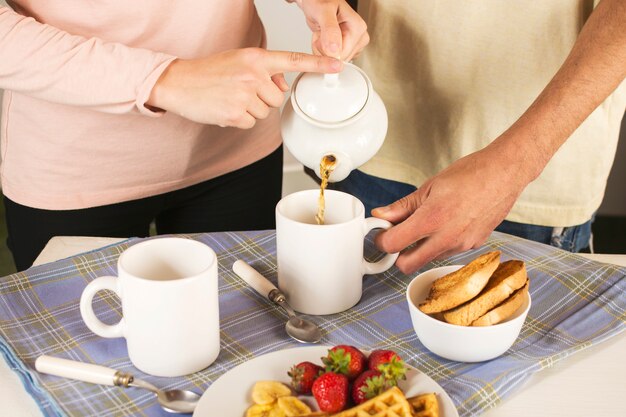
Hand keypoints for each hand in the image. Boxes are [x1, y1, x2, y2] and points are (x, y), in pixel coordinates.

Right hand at [148, 48, 341, 127]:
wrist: (178, 82)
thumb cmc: (209, 72)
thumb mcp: (239, 61)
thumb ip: (265, 71)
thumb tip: (283, 85)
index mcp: (255, 57)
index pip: (293, 60)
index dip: (318, 65)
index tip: (338, 66)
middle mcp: (253, 74)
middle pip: (278, 97)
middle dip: (263, 98)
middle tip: (240, 91)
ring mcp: (245, 95)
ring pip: (266, 112)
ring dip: (251, 110)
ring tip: (231, 98)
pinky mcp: (236, 114)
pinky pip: (252, 123)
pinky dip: (240, 120)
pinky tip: (226, 108)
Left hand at [293, 0, 368, 59]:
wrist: (315, 1)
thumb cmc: (320, 1)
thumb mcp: (323, 11)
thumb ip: (330, 30)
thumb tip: (335, 51)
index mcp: (358, 28)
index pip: (343, 54)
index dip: (327, 50)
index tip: (321, 35)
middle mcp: (359, 36)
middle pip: (340, 59)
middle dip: (325, 50)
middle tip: (321, 33)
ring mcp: (354, 43)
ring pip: (336, 61)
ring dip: (323, 50)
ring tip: (322, 33)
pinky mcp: (347, 48)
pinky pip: (334, 60)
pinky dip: (324, 51)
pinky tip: (324, 39)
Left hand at [372, 141, 539, 273]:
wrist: (505, 173)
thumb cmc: (470, 174)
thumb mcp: (430, 186)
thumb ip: (403, 206)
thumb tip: (381, 215)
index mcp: (432, 219)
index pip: (393, 244)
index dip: (382, 241)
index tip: (382, 233)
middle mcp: (447, 238)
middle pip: (407, 265)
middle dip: (397, 255)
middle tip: (397, 237)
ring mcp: (462, 245)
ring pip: (428, 258)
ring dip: (420, 248)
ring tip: (425, 223)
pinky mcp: (473, 246)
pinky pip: (447, 251)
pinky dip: (439, 243)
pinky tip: (446, 224)